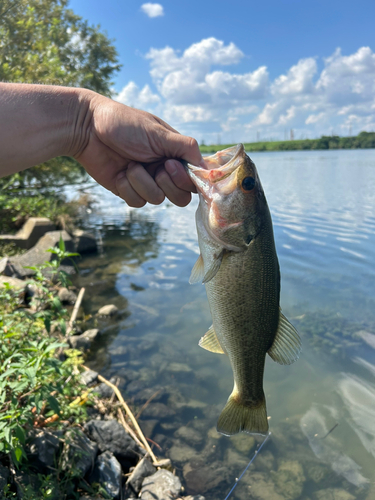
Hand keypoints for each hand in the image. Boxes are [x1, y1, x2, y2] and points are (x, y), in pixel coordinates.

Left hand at [75, 93, 201, 206]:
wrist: (87, 129)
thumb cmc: (124, 124)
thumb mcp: (159, 132)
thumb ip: (186, 148)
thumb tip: (207, 167)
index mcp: (175, 154)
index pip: (194, 179)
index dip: (187, 180)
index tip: (171, 165)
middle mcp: (163, 169)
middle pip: (181, 197)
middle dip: (168, 185)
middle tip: (158, 168)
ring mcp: (146, 181)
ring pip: (158, 199)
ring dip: (143, 182)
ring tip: (130, 165)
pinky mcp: (128, 190)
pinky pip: (138, 202)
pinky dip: (128, 188)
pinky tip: (119, 174)